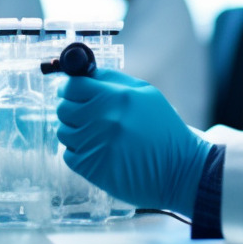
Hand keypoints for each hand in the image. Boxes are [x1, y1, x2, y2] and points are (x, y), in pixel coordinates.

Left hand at [57, 68, 212, 215]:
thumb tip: (84, 74)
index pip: (73, 85)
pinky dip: (78, 153)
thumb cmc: (164, 130)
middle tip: (86, 116)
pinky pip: (68, 155)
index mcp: (117, 97)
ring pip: (64, 132)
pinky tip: (98, 152)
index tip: (72, 92)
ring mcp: (95, 145)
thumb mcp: (147, 94)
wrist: (179, 169)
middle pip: (63, 108)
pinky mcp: (91, 168)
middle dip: (71, 110)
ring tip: (96, 136)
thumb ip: (113, 80)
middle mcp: (103, 119)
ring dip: (75, 132)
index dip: (69, 88)